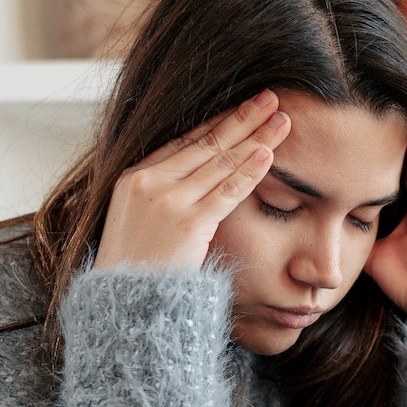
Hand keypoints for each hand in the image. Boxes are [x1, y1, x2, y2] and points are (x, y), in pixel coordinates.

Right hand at [94, 91, 289, 272]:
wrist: (124, 309)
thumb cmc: (134, 275)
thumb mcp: (137, 225)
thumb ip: (160, 199)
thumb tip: (193, 187)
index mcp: (133, 178)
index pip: (184, 142)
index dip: (218, 122)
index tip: (242, 108)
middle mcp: (148, 182)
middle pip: (206, 143)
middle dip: (243, 118)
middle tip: (271, 98)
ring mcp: (168, 201)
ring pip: (221, 162)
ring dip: (256, 137)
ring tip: (282, 119)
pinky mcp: (188, 223)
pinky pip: (227, 191)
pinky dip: (250, 171)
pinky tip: (269, 154)